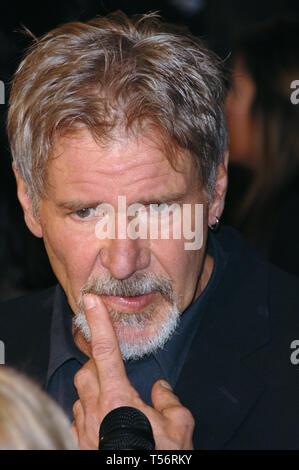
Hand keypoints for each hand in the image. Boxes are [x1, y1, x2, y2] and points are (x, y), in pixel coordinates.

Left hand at [71, 294, 193, 449]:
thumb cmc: (159, 459)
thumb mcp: (179, 430)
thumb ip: (171, 402)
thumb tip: (161, 389)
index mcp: (118, 400)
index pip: (105, 351)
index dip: (99, 323)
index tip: (92, 302)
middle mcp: (94, 411)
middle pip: (87, 370)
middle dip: (99, 363)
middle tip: (117, 370)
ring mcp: (82, 429)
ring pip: (80, 392)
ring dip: (94, 388)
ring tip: (116, 400)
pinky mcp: (77, 443)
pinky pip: (78, 416)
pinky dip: (90, 410)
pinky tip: (107, 423)